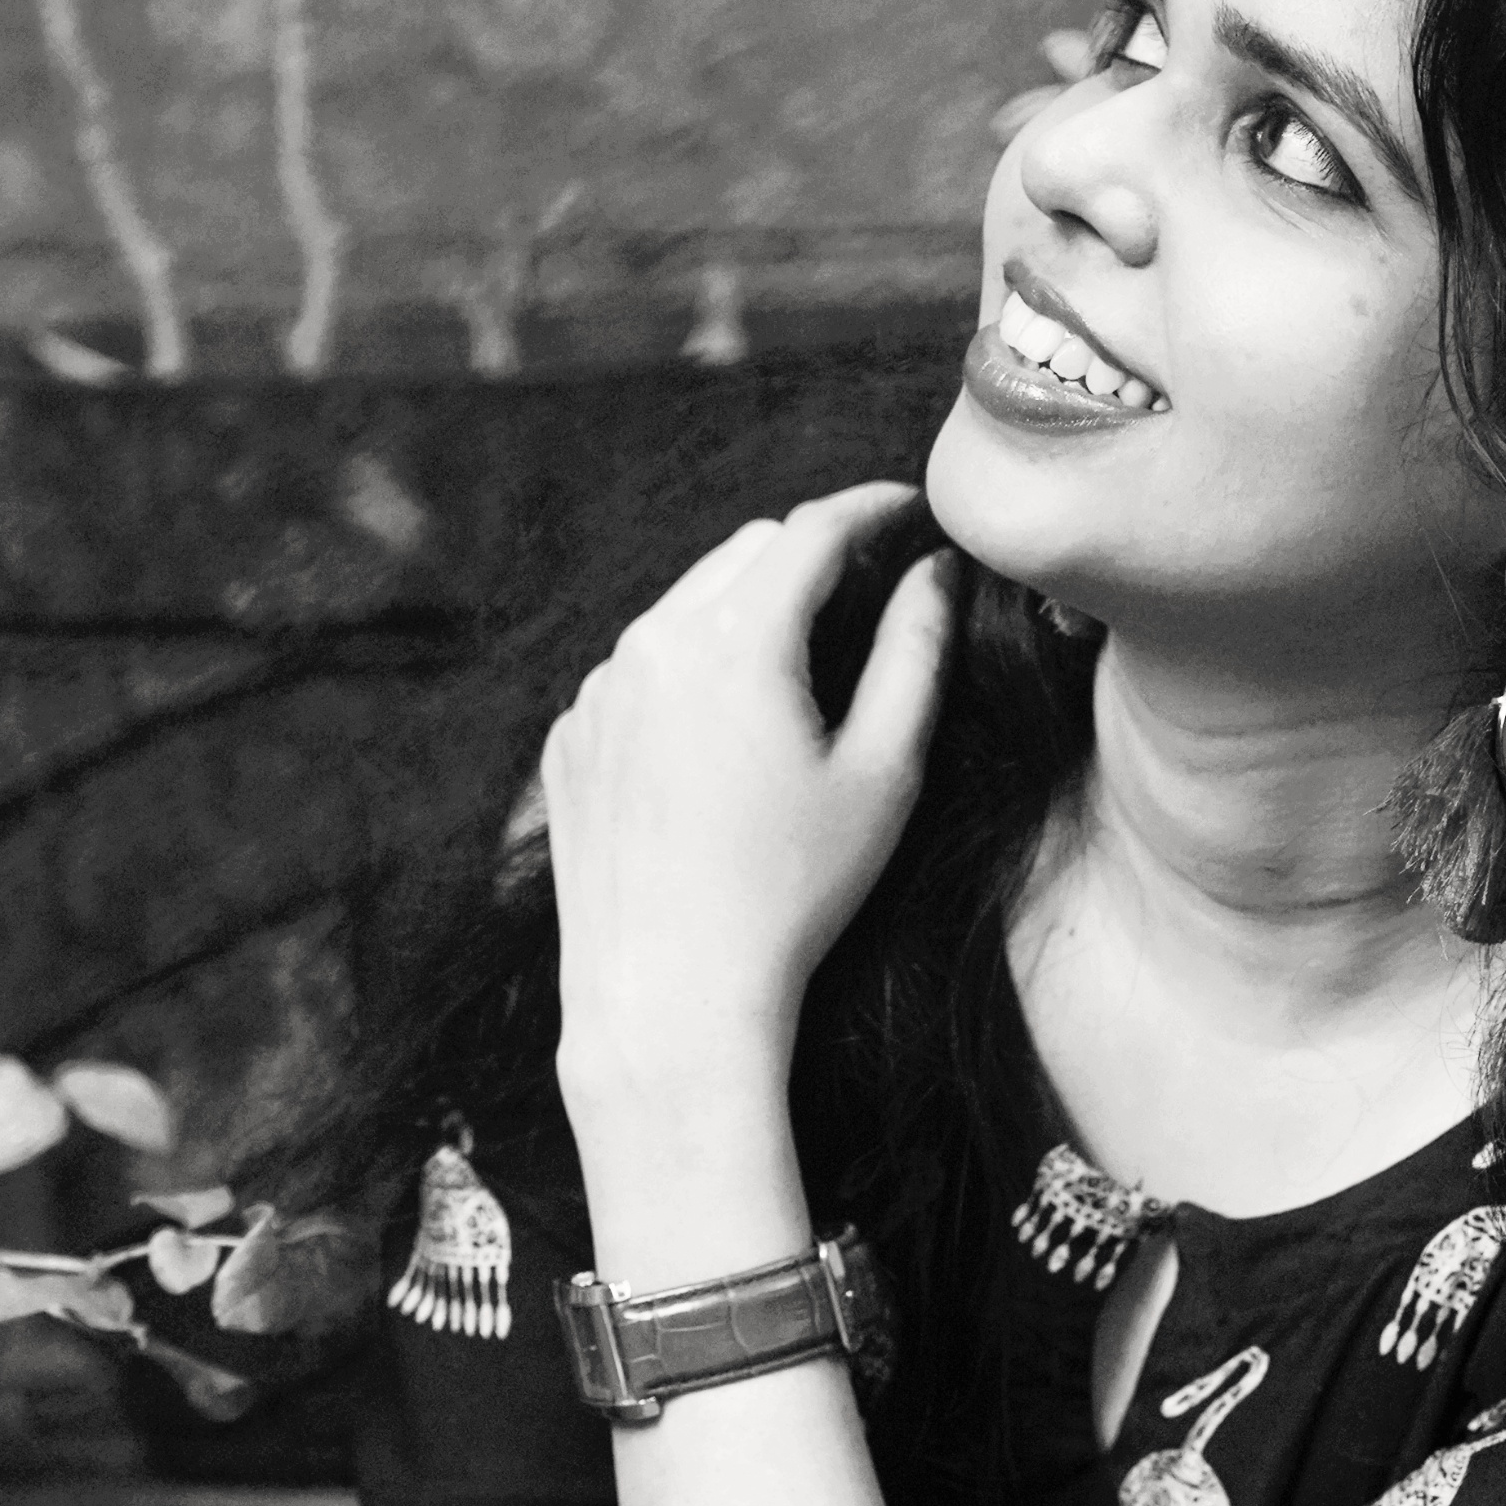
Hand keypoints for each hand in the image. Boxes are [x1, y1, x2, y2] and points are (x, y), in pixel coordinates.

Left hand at [543, 485, 958, 1130]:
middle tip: (868, 589)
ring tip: (798, 673)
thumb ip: (916, 655)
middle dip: (810, 556)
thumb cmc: (790, 896)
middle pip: (745, 553)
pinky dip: (688, 674)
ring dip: (746, 614)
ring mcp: (598, 691)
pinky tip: (725, 743)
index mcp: (735, 642)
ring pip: (685, 608)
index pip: (812, 530)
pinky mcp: (569, 739)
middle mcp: (651, 645)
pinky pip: (638, 672)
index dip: (871, 508)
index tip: (909, 510)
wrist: (667, 997)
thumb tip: (935, 573)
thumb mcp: (883, 775)